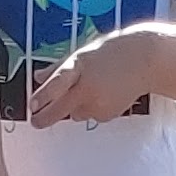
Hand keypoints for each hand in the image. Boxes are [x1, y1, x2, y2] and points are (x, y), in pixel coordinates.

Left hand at [26, 27, 151, 119]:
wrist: (143, 61)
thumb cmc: (112, 53)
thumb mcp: (82, 55)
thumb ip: (58, 67)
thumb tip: (39, 77)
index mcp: (80, 67)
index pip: (58, 83)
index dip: (44, 96)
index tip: (32, 106)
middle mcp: (88, 87)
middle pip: (62, 109)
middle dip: (46, 117)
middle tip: (36, 122)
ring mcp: (98, 104)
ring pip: (75, 114)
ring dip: (77, 106)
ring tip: (93, 88)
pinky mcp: (106, 115)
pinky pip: (91, 116)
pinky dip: (93, 109)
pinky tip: (104, 94)